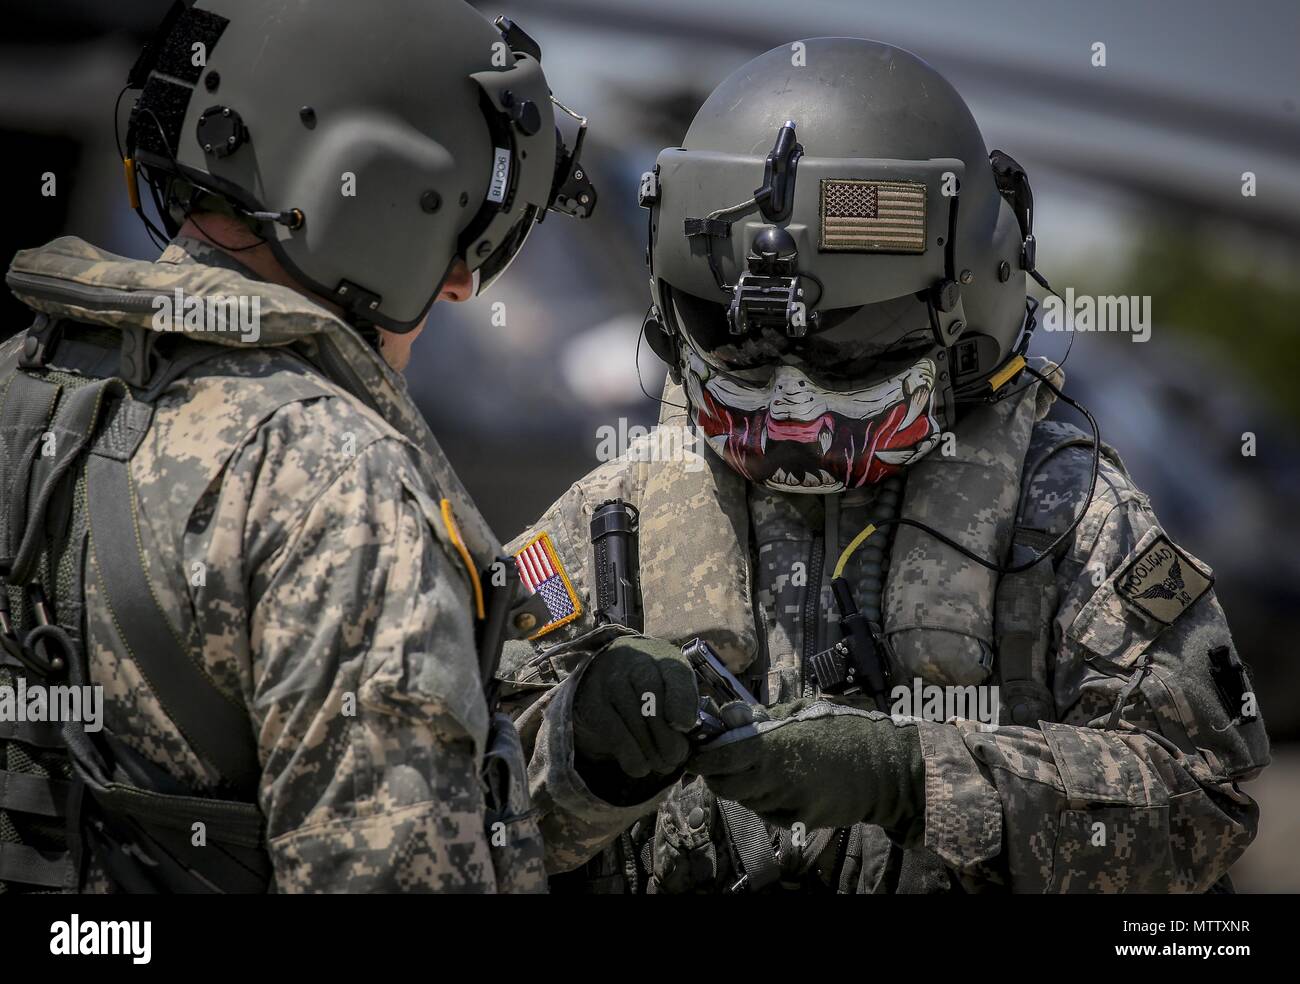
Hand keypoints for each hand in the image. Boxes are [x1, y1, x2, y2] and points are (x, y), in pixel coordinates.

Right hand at [573, 637, 698, 789]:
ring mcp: (610, 682)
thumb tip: (684, 733)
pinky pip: (616, 736)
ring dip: (652, 753)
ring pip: (636, 724)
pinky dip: (632, 758)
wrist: (601, 674)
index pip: (676, 674)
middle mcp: (634, 664)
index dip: (682, 701)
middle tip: (675, 758)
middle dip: (669, 739)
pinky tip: (641, 767)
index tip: (686, 726)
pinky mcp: (593, 704)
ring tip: (662, 765)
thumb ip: (683, 703)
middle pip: (654, 705)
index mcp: (662, 657)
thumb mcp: (670, 685)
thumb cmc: (647, 685)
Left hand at [688, 705, 923, 831]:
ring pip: (745, 801)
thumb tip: (726, 716)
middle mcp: (778, 779)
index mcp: (777, 745)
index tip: (696, 751)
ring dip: (738, 786)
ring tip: (747, 768)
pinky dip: (761, 800)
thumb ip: (762, 718)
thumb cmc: (843, 729)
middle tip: (713, 761)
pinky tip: (772, 784)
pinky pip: (767, 812)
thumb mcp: (801, 711)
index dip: (704, 757)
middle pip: (726, 786)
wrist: (885, 767)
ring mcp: (789, 804)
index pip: (723, 757)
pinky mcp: (801, 821)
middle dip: (715, 775)